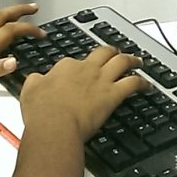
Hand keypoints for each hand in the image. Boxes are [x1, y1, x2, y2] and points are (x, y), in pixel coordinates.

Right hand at [18, 46, 145, 141]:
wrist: (55, 125)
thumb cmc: (42, 112)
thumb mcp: (29, 90)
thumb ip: (35, 81)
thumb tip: (36, 78)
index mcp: (66, 66)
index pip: (76, 61)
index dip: (80, 66)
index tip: (81, 72)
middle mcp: (86, 69)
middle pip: (103, 52)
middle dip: (111, 51)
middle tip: (116, 53)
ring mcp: (101, 80)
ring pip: (122, 61)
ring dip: (132, 59)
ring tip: (137, 61)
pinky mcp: (113, 94)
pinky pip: (133, 83)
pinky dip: (142, 82)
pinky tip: (147, 85)